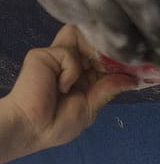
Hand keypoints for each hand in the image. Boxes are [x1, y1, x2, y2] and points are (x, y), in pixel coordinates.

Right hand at [5, 25, 136, 153]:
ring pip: (80, 36)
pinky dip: (72, 69)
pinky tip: (62, 86)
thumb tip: (132, 80)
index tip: (128, 68)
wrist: (31, 127)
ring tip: (87, 74)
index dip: (115, 60)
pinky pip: (68, 52)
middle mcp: (69, 64)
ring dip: (89, 54)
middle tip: (111, 69)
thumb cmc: (54, 124)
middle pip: (91, 42)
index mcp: (80, 77)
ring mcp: (55, 57)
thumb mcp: (89, 108)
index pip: (101, 57)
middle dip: (105, 54)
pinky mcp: (43, 54)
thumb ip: (108, 89)